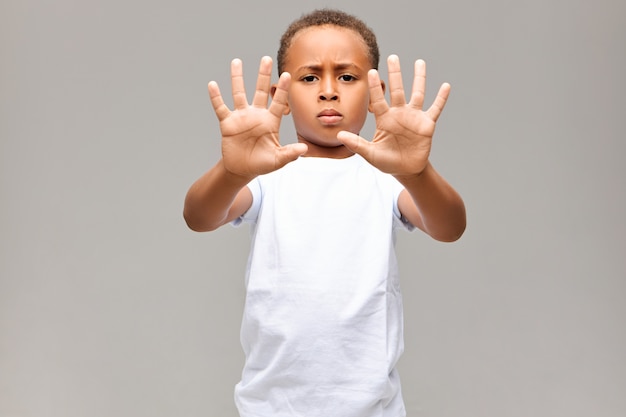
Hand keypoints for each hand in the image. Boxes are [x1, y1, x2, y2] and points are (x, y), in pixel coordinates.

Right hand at [209, 56, 306, 178]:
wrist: (242, 169)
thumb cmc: (261, 163)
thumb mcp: (277, 160)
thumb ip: (290, 153)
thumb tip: (305, 149)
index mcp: (270, 121)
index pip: (278, 102)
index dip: (283, 90)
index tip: (288, 75)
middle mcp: (256, 115)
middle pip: (261, 91)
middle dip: (263, 76)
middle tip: (266, 59)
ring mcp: (241, 117)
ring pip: (239, 94)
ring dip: (238, 78)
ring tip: (237, 61)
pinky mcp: (227, 123)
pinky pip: (221, 108)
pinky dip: (216, 97)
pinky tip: (212, 84)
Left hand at [337, 55, 449, 176]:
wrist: (406, 170)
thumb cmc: (387, 161)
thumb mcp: (370, 154)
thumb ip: (356, 144)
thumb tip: (339, 135)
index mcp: (384, 119)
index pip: (378, 100)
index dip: (376, 87)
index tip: (372, 72)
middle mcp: (399, 113)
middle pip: (397, 90)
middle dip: (395, 74)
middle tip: (392, 57)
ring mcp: (414, 117)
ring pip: (417, 93)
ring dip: (419, 78)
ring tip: (419, 62)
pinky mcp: (427, 124)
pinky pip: (435, 109)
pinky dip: (441, 98)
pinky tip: (446, 86)